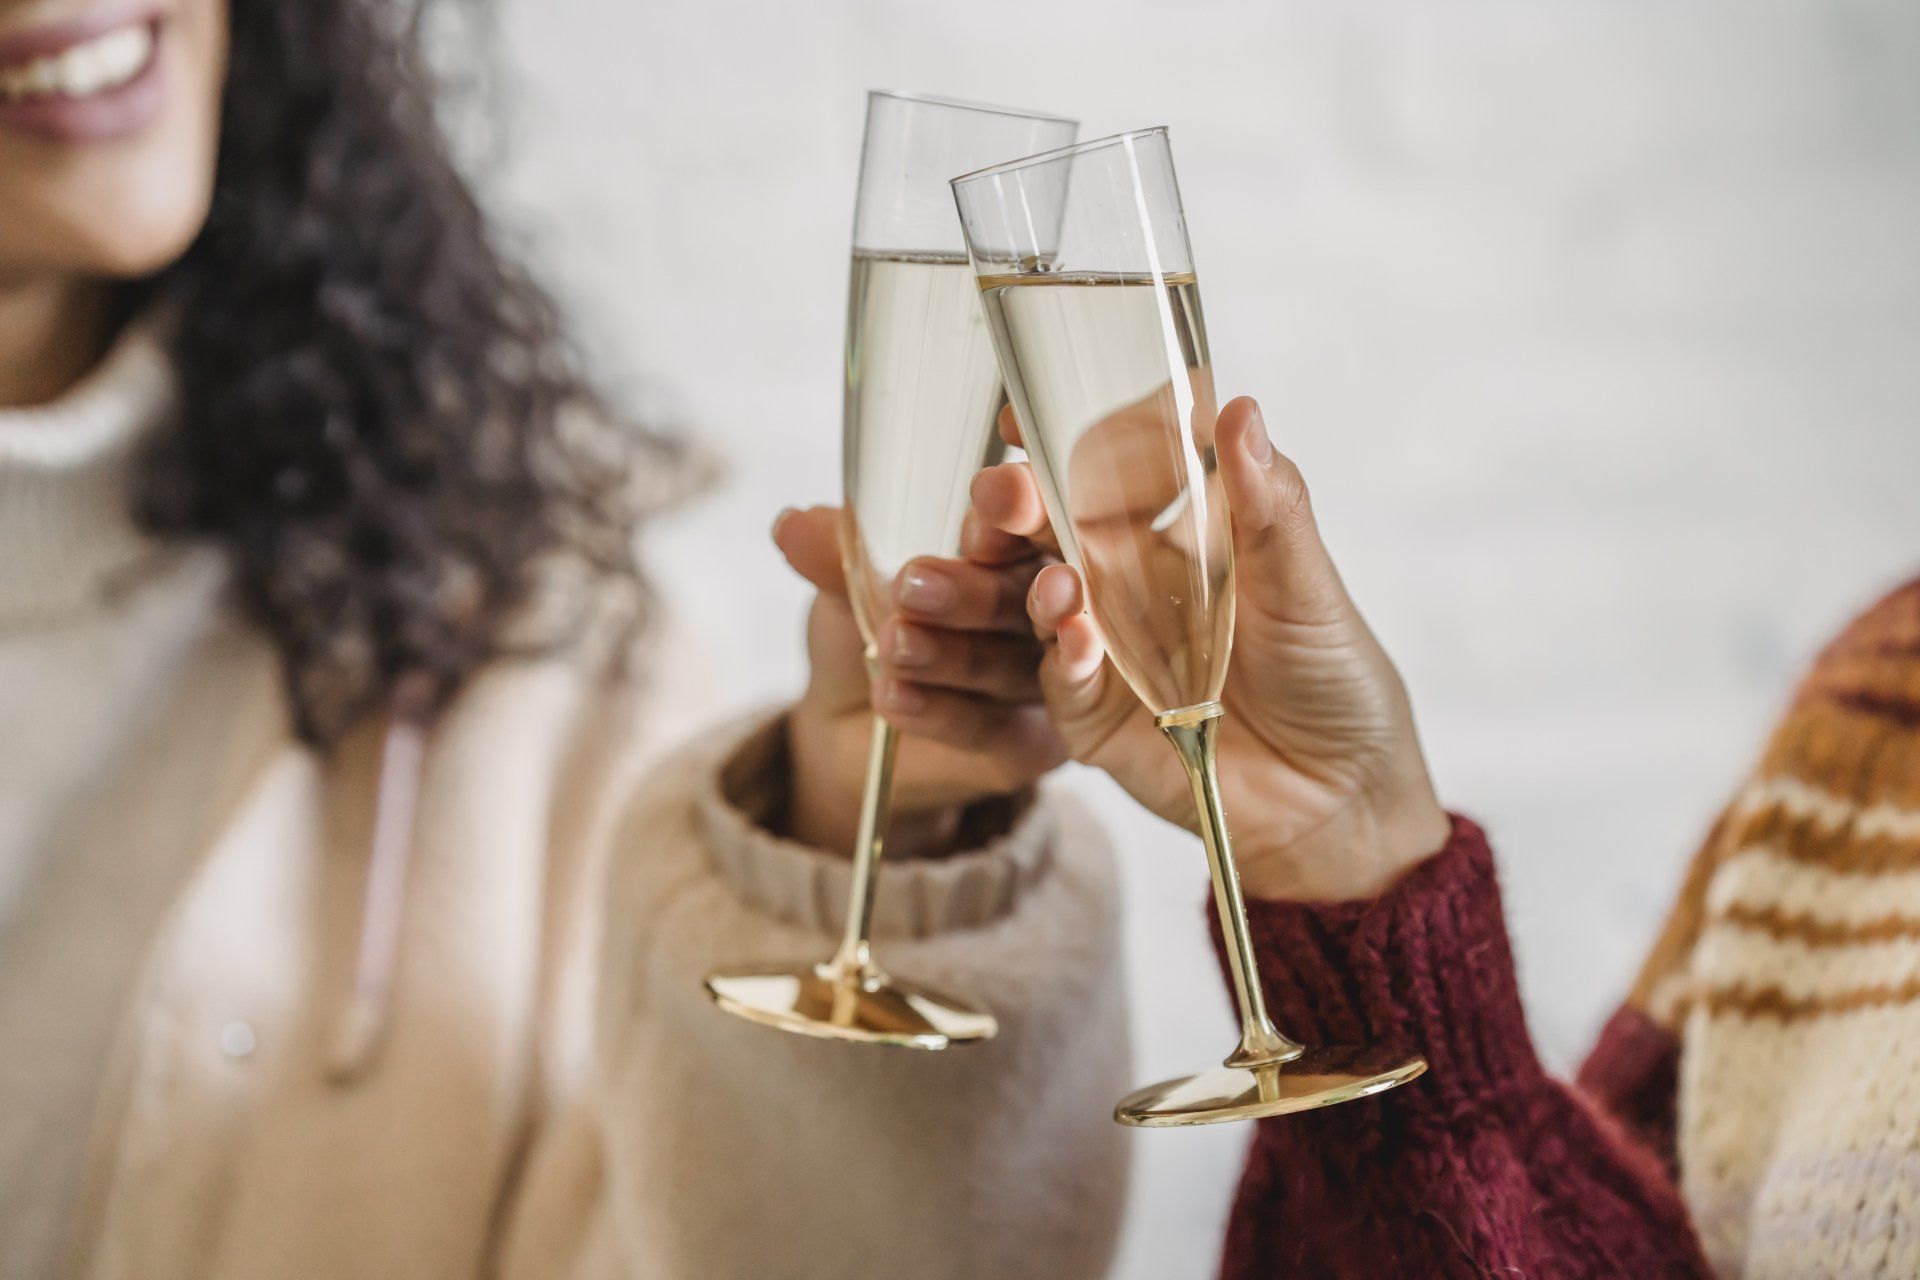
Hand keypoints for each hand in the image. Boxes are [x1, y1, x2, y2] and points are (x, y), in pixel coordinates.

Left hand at [779, 504, 1067, 855]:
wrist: (841, 723)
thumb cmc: (865, 630)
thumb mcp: (847, 585)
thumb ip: (838, 554)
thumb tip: (792, 524)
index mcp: (1015, 550)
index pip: (1032, 524)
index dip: (1015, 513)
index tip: (978, 507)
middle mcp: (1045, 613)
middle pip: (1031, 597)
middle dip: (974, 592)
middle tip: (914, 587)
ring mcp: (1046, 684)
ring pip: (1010, 666)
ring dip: (950, 656)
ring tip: (891, 646)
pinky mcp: (1031, 746)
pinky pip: (995, 729)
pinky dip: (944, 713)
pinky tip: (893, 698)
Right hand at [972, 397, 1448, 899]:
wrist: (1344, 800)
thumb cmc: (1335, 680)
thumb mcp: (1308, 587)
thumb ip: (1267, 509)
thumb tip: (1241, 411)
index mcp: (1171, 537)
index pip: (1100, 477)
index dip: (1058, 443)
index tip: (1022, 415)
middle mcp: (1126, 588)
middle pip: (1049, 537)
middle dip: (1013, 512)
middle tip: (1000, 494)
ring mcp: (1105, 652)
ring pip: (1037, 607)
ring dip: (1016, 589)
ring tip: (1036, 580)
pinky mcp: (1097, 720)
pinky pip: (1064, 683)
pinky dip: (1064, 659)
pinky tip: (1076, 639)